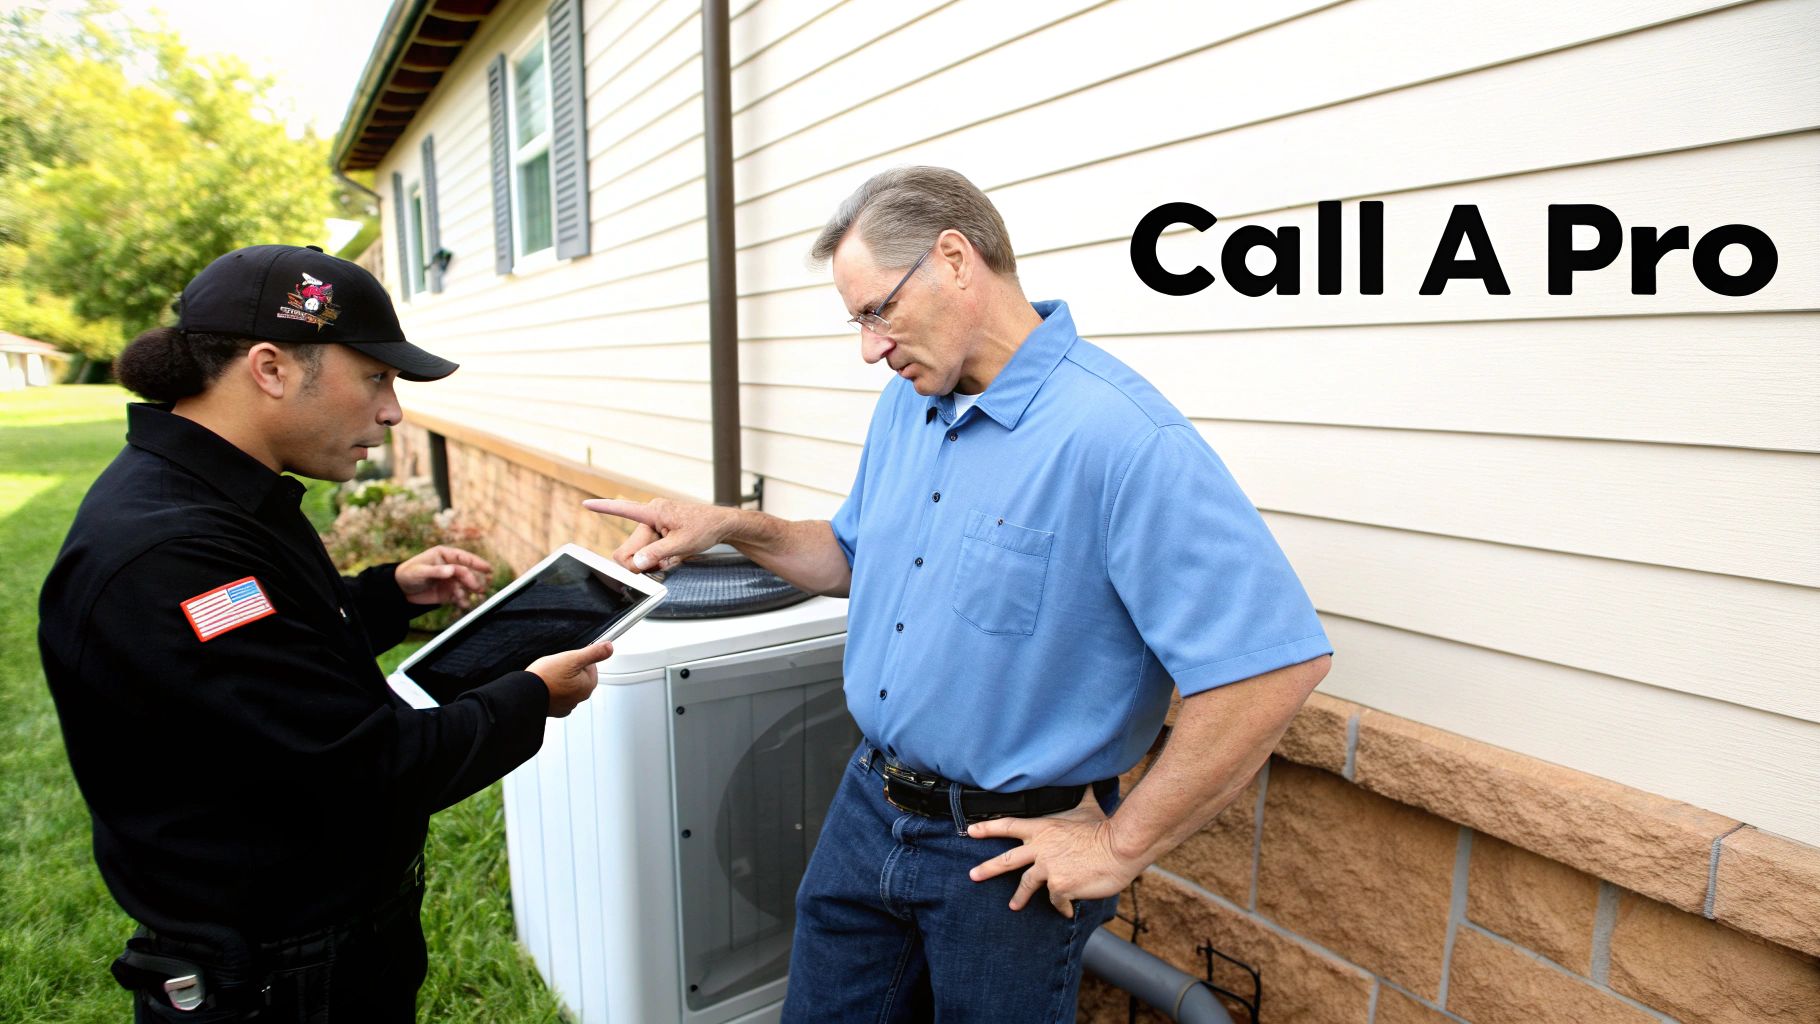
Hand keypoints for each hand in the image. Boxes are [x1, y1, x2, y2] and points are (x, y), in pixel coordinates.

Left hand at [395, 545, 491, 607]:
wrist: (400, 591)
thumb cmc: (408, 574)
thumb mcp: (420, 571)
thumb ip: (436, 571)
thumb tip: (452, 570)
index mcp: (444, 556)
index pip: (464, 558)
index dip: (476, 562)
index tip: (488, 569)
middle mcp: (451, 567)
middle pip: (467, 573)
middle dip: (474, 581)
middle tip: (478, 589)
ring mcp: (451, 580)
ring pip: (466, 586)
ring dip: (470, 592)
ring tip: (472, 599)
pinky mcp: (449, 593)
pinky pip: (460, 597)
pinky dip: (464, 601)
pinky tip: (464, 605)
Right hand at [527, 640, 612, 716]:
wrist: (525, 694)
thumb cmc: (547, 677)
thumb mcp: (573, 658)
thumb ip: (593, 653)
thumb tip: (609, 647)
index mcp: (588, 685)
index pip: (590, 666)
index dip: (578, 659)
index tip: (567, 658)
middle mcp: (580, 698)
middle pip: (579, 676)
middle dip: (569, 670)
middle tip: (556, 667)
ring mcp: (567, 705)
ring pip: (568, 686)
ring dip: (561, 680)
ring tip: (549, 676)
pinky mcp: (555, 709)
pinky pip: (558, 696)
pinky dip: (553, 690)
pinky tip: (546, 686)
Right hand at [582, 497, 737, 572]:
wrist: (721, 525)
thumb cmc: (705, 528)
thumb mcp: (682, 544)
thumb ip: (657, 553)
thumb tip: (636, 563)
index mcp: (654, 512)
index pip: (624, 510)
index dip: (603, 508)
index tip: (586, 505)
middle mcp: (651, 515)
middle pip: (630, 546)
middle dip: (640, 560)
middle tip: (659, 567)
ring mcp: (655, 523)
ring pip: (640, 551)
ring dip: (651, 561)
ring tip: (671, 559)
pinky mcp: (659, 530)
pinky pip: (648, 549)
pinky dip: (656, 558)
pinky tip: (671, 557)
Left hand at [965, 788, 1147, 917]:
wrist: (1119, 847)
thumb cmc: (1105, 827)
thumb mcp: (1088, 807)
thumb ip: (1081, 797)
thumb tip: (1088, 779)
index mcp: (1043, 829)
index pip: (1008, 825)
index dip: (988, 828)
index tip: (971, 830)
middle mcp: (1041, 849)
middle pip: (1007, 860)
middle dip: (987, 869)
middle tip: (973, 876)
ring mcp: (1048, 869)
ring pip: (1027, 885)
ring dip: (1019, 897)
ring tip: (1013, 906)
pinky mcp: (1059, 887)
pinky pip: (1056, 901)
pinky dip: (1061, 907)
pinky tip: (1066, 910)